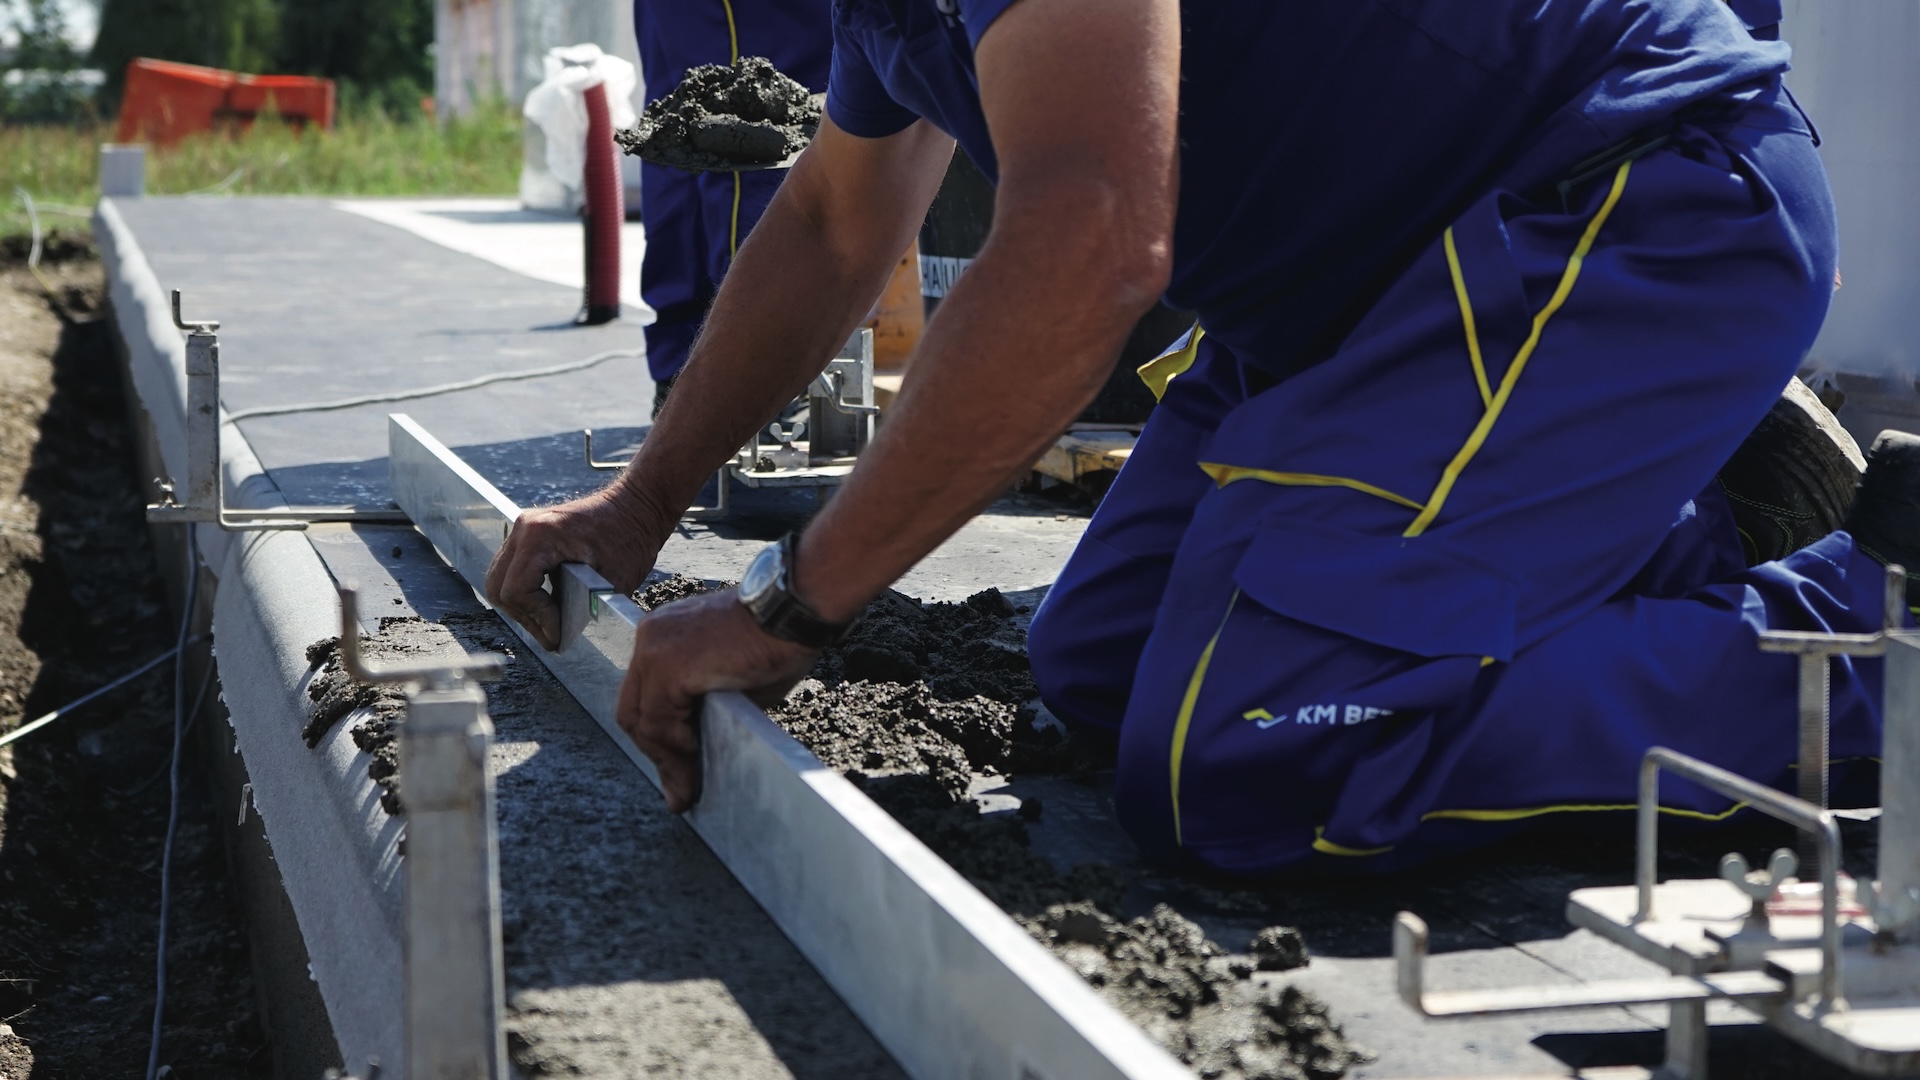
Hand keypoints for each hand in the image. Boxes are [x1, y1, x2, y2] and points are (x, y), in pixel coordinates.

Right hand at [484, 486, 670, 649]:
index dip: (537, 619)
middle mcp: (525, 528)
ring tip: (550, 623)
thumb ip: (583, 609)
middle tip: (551, 635)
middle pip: (500, 588)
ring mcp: (524, 528)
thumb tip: (559, 636)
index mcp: (540, 536)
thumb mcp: (613, 581)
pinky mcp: (530, 532)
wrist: (638, 504)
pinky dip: (525, 590)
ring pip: (501, 579)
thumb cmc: (631, 535)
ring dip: (523, 605)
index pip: (517, 591)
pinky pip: (512, 568)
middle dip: (525, 616)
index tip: (558, 635)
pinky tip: (548, 604)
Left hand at [618, 590, 818, 810]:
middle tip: (678, 791)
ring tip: (688, 790)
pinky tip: (699, 761)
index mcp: (662, 635)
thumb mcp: (734, 677)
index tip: (673, 769)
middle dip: (657, 755)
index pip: (643, 696)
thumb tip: (703, 748)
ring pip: (644, 722)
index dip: (656, 738)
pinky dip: (677, 748)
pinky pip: (661, 723)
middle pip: (634, 711)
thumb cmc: (776, 638)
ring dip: (668, 760)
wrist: (791, 611)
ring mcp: (653, 651)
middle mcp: (649, 638)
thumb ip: (708, 705)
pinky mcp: (667, 667)